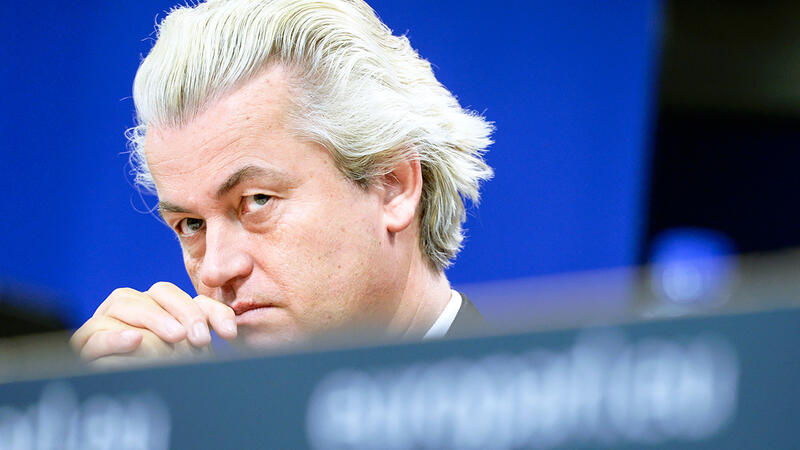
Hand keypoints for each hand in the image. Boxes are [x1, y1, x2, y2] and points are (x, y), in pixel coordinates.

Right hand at [70, 282, 236, 364]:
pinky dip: (114, 336)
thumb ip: (201, 342)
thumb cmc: (160, 377)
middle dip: (185, 311)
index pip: (193, 300)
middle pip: (160, 292)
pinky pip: (95, 334)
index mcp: (166, 312)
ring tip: (176, 337)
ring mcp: (109, 321)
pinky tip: (134, 340)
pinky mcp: (85, 342)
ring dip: (154, 318)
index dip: (214, 312)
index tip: (230, 333)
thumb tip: (230, 331)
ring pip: (126, 302)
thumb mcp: (188, 360)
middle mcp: (137, 309)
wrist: (116, 398)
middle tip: (199, 337)